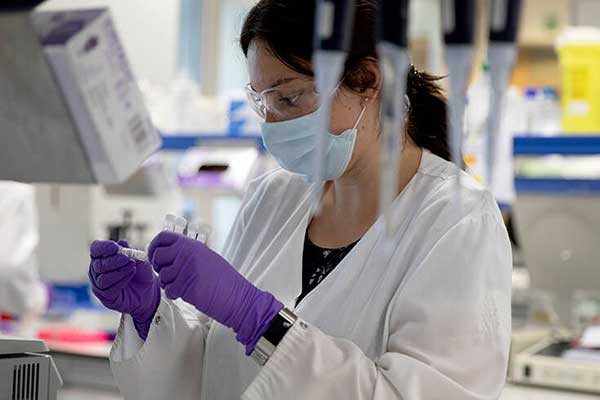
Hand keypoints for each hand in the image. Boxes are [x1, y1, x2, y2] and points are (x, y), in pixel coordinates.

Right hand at [89, 240, 159, 339]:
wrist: (150, 288)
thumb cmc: (141, 271)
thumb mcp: (139, 258)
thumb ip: (130, 251)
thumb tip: (121, 243)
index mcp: (102, 256)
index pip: (95, 249)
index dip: (103, 247)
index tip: (115, 247)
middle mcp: (97, 270)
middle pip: (98, 265)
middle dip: (113, 261)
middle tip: (126, 259)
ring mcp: (100, 285)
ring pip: (102, 279)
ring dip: (119, 271)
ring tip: (132, 266)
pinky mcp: (106, 297)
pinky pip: (109, 290)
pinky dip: (121, 280)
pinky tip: (131, 274)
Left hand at [148, 232, 282, 354]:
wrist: (238, 297)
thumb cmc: (223, 280)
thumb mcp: (205, 257)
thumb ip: (186, 252)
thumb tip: (162, 252)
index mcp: (192, 244)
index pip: (162, 237)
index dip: (154, 247)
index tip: (155, 257)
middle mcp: (188, 252)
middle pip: (157, 256)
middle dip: (159, 268)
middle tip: (170, 275)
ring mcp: (186, 268)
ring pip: (162, 276)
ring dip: (169, 284)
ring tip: (185, 286)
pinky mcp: (186, 285)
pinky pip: (169, 291)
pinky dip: (175, 295)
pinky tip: (188, 294)